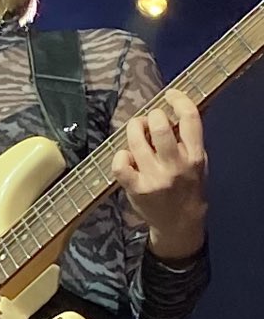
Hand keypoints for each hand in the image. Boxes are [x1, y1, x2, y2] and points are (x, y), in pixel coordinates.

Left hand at [111, 90, 207, 259]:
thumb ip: (188, 140)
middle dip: (152, 115)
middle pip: (160, 127)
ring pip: (137, 142)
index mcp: (195, 156)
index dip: (179, 100)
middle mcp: (176, 166)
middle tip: (150, 119)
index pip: (190, 119)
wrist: (180, 223)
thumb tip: (171, 112)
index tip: (170, 95)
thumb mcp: (198, 163)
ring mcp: (155, 178)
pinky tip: (126, 156)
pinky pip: (120, 164)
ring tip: (136, 130)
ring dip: (134, 129)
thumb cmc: (188, 187)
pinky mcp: (136, 189)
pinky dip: (120, 155)